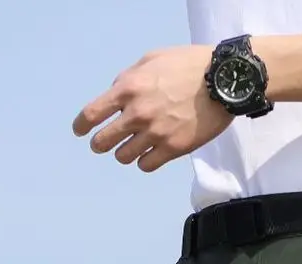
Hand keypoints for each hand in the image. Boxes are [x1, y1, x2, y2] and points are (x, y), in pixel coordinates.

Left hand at [74, 46, 231, 173]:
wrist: (222, 81)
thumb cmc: (188, 65)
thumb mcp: (152, 59)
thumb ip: (129, 77)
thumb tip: (116, 94)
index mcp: (128, 88)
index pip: (92, 114)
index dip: (81, 126)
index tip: (80, 131)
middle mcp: (137, 113)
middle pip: (103, 141)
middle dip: (100, 143)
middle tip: (104, 143)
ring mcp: (155, 133)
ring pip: (123, 156)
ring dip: (124, 152)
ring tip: (133, 146)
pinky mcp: (173, 149)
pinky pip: (146, 165)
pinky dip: (144, 161)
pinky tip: (150, 153)